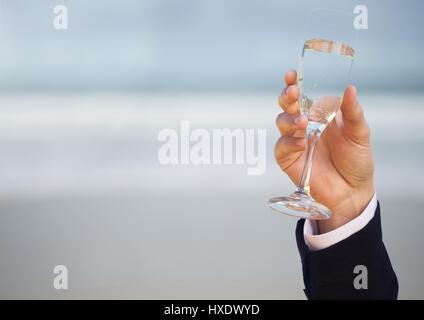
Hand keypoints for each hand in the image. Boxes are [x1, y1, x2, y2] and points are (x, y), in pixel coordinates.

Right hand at [275, 70, 374, 232]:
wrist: (352, 192)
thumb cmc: (356, 161)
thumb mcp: (360, 134)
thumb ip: (353, 112)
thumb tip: (349, 89)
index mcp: (320, 115)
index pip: (304, 95)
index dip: (295, 83)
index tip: (292, 74)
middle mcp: (305, 125)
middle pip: (287, 105)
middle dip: (286, 96)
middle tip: (293, 92)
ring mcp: (295, 141)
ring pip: (282, 122)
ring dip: (289, 118)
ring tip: (302, 121)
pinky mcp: (289, 159)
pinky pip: (282, 146)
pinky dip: (288, 142)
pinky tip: (300, 142)